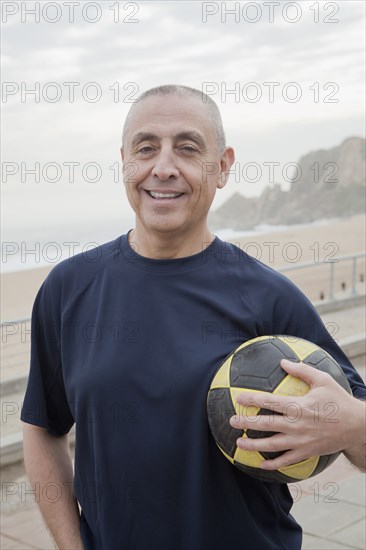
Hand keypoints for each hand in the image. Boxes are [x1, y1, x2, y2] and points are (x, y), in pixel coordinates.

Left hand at [229, 359, 365, 469]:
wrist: (356, 426)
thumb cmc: (338, 400)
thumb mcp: (322, 380)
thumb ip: (301, 370)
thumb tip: (283, 361)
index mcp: (298, 406)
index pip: (269, 401)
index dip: (251, 399)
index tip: (238, 398)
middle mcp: (296, 425)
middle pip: (265, 424)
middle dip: (246, 423)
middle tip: (231, 421)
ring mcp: (300, 441)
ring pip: (272, 445)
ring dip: (253, 445)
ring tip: (239, 443)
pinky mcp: (306, 452)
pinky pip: (286, 460)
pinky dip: (273, 463)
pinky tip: (260, 463)